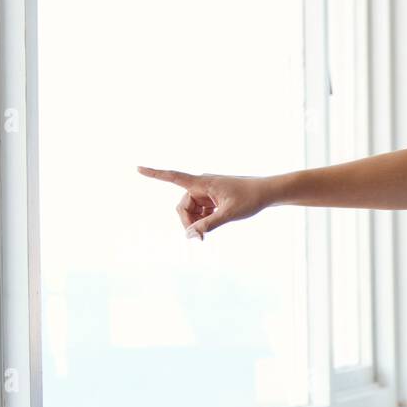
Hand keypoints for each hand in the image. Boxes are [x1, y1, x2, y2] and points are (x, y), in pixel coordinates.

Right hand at [136, 166, 271, 239]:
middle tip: (198, 238)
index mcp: (203, 182)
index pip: (174, 177)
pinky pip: (201, 211)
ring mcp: (208, 192)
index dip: (155, 174)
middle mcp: (202, 185)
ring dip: (197, 223)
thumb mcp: (228, 214)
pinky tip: (213, 226)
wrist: (267, 193)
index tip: (138, 168)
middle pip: (183, 206)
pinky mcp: (213, 199)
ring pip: (192, 211)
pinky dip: (204, 221)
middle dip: (187, 222)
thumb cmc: (250, 199)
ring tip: (208, 233)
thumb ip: (208, 225)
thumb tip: (189, 235)